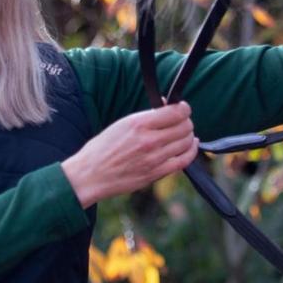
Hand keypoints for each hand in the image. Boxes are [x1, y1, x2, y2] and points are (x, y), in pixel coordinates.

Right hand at [61, 102, 197, 207]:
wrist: (91, 175)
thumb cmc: (103, 147)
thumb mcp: (122, 123)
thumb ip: (147, 116)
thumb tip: (167, 107)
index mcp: (139, 124)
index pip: (176, 112)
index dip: (184, 107)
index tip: (183, 107)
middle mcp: (149, 140)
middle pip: (184, 126)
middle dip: (186, 121)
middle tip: (182, 121)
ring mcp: (154, 158)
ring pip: (186, 142)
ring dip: (189, 135)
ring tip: (185, 133)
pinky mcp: (156, 173)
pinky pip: (184, 161)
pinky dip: (191, 151)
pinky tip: (190, 146)